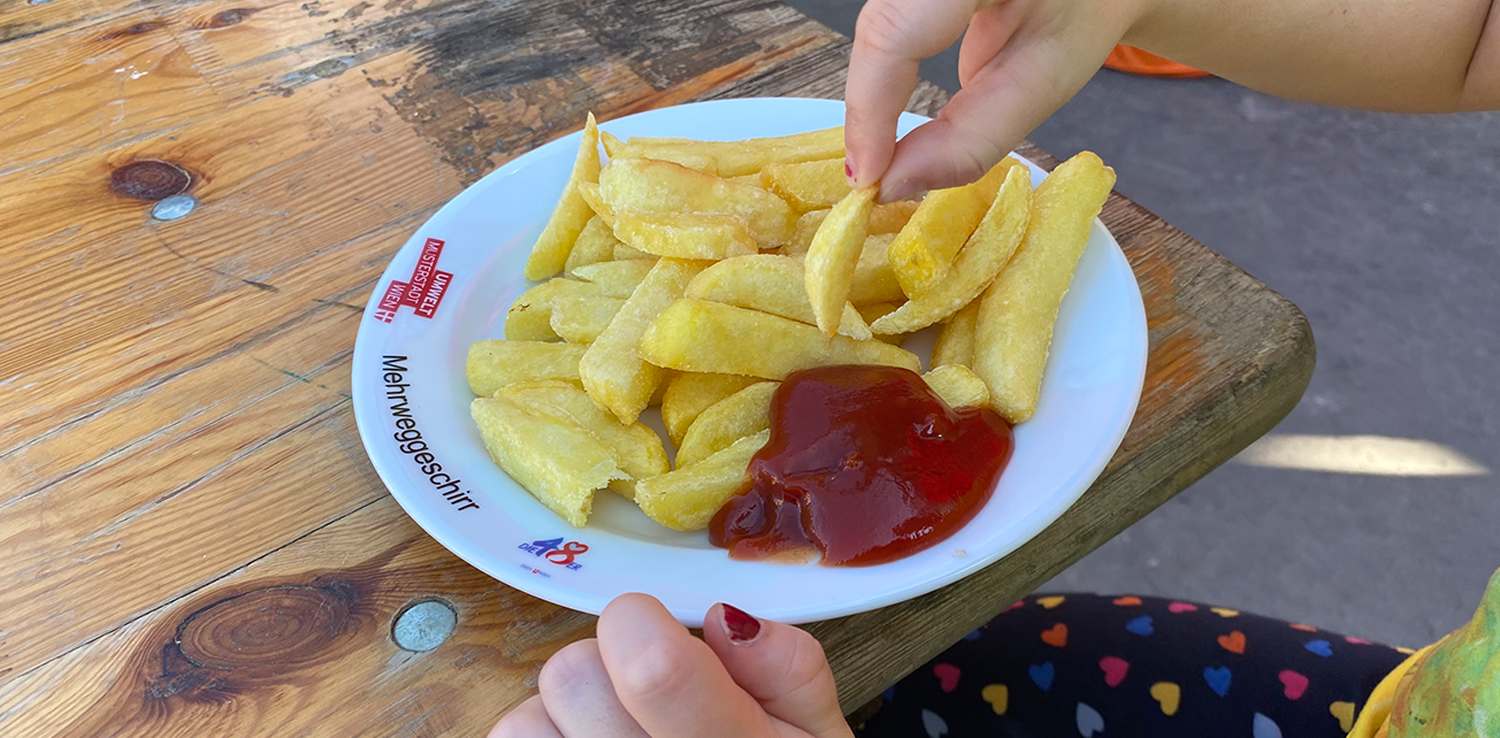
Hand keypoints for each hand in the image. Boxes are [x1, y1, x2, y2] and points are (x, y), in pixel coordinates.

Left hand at [489, 594, 851, 737]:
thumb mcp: (819, 736)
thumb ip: (787, 669)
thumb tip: (725, 622)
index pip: (652, 668)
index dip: (644, 626)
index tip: (659, 634)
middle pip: (572, 676)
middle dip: (606, 667)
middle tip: (643, 697)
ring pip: (523, 722)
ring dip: (563, 718)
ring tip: (614, 735)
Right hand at [844, 0, 1140, 200]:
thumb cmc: (1082, 15)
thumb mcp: (1044, 82)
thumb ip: (971, 137)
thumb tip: (896, 181)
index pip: (899, 27)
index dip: (872, 104)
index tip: (869, 176)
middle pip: (880, 23)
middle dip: (868, 104)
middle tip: (870, 174)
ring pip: (875, 22)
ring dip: (870, 92)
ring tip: (877, 153)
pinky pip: (883, 19)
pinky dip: (879, 72)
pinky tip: (883, 116)